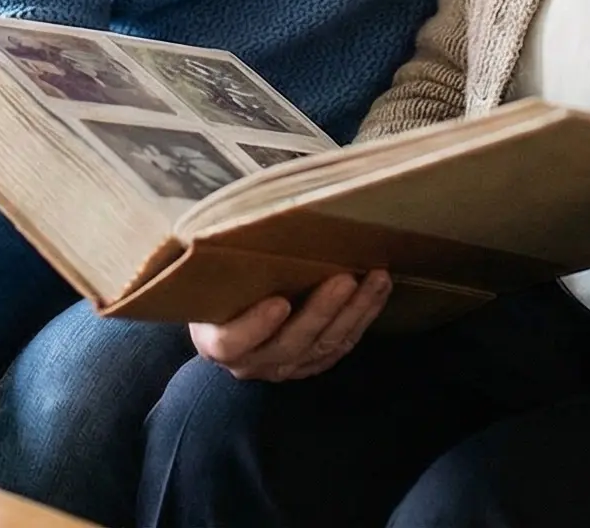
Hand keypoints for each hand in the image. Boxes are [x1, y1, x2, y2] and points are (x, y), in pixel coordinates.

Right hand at [190, 270, 392, 381]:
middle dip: (321, 311)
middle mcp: (252, 362)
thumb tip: (238, 223)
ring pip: (324, 345)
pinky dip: (363, 317)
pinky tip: (378, 291)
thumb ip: (223, 264)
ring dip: (354, 311)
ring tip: (375, 279)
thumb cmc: (219, 292)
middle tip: (344, 280)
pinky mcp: (312, 363)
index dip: (255, 325)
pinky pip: (342, 345)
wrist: (229, 323)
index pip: (232, 342)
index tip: (278, 302)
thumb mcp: (210, 282)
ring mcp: (285, 367)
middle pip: (290, 343)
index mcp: (217, 343)